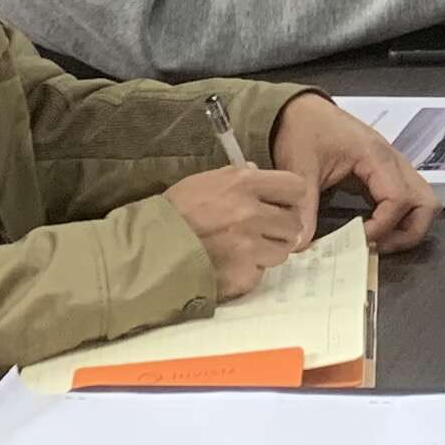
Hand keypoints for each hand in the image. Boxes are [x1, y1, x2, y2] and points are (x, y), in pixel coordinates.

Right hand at [167, 158, 314, 298]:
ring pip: (282, 250)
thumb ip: (235, 176)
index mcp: (244, 185)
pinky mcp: (243, 273)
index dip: (290, 197)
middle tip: (262, 231)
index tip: (281, 204)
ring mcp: (249, 246)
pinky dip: (249, 270)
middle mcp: (252, 214)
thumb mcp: (202, 182)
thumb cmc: (173, 213)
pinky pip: (260, 272)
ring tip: (244, 249)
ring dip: (268, 251)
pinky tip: (230, 265)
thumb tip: (258, 170)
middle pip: (293, 223)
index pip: (296, 187)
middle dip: (280, 228)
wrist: (148, 250)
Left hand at [273, 91, 438, 250]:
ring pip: (423, 204)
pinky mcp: (386, 175)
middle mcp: (394, 162)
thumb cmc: (302, 131)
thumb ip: (304, 208)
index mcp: (377, 157)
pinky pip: (406, 202)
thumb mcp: (299, 168)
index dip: (382, 227)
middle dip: (408, 232)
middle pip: (427, 204)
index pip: (400, 199)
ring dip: (406, 228)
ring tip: (374, 241)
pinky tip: (369, 229)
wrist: (299, 109)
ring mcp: (394, 169)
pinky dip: (396, 220)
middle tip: (375, 246)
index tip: (356, 240)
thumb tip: (302, 246)